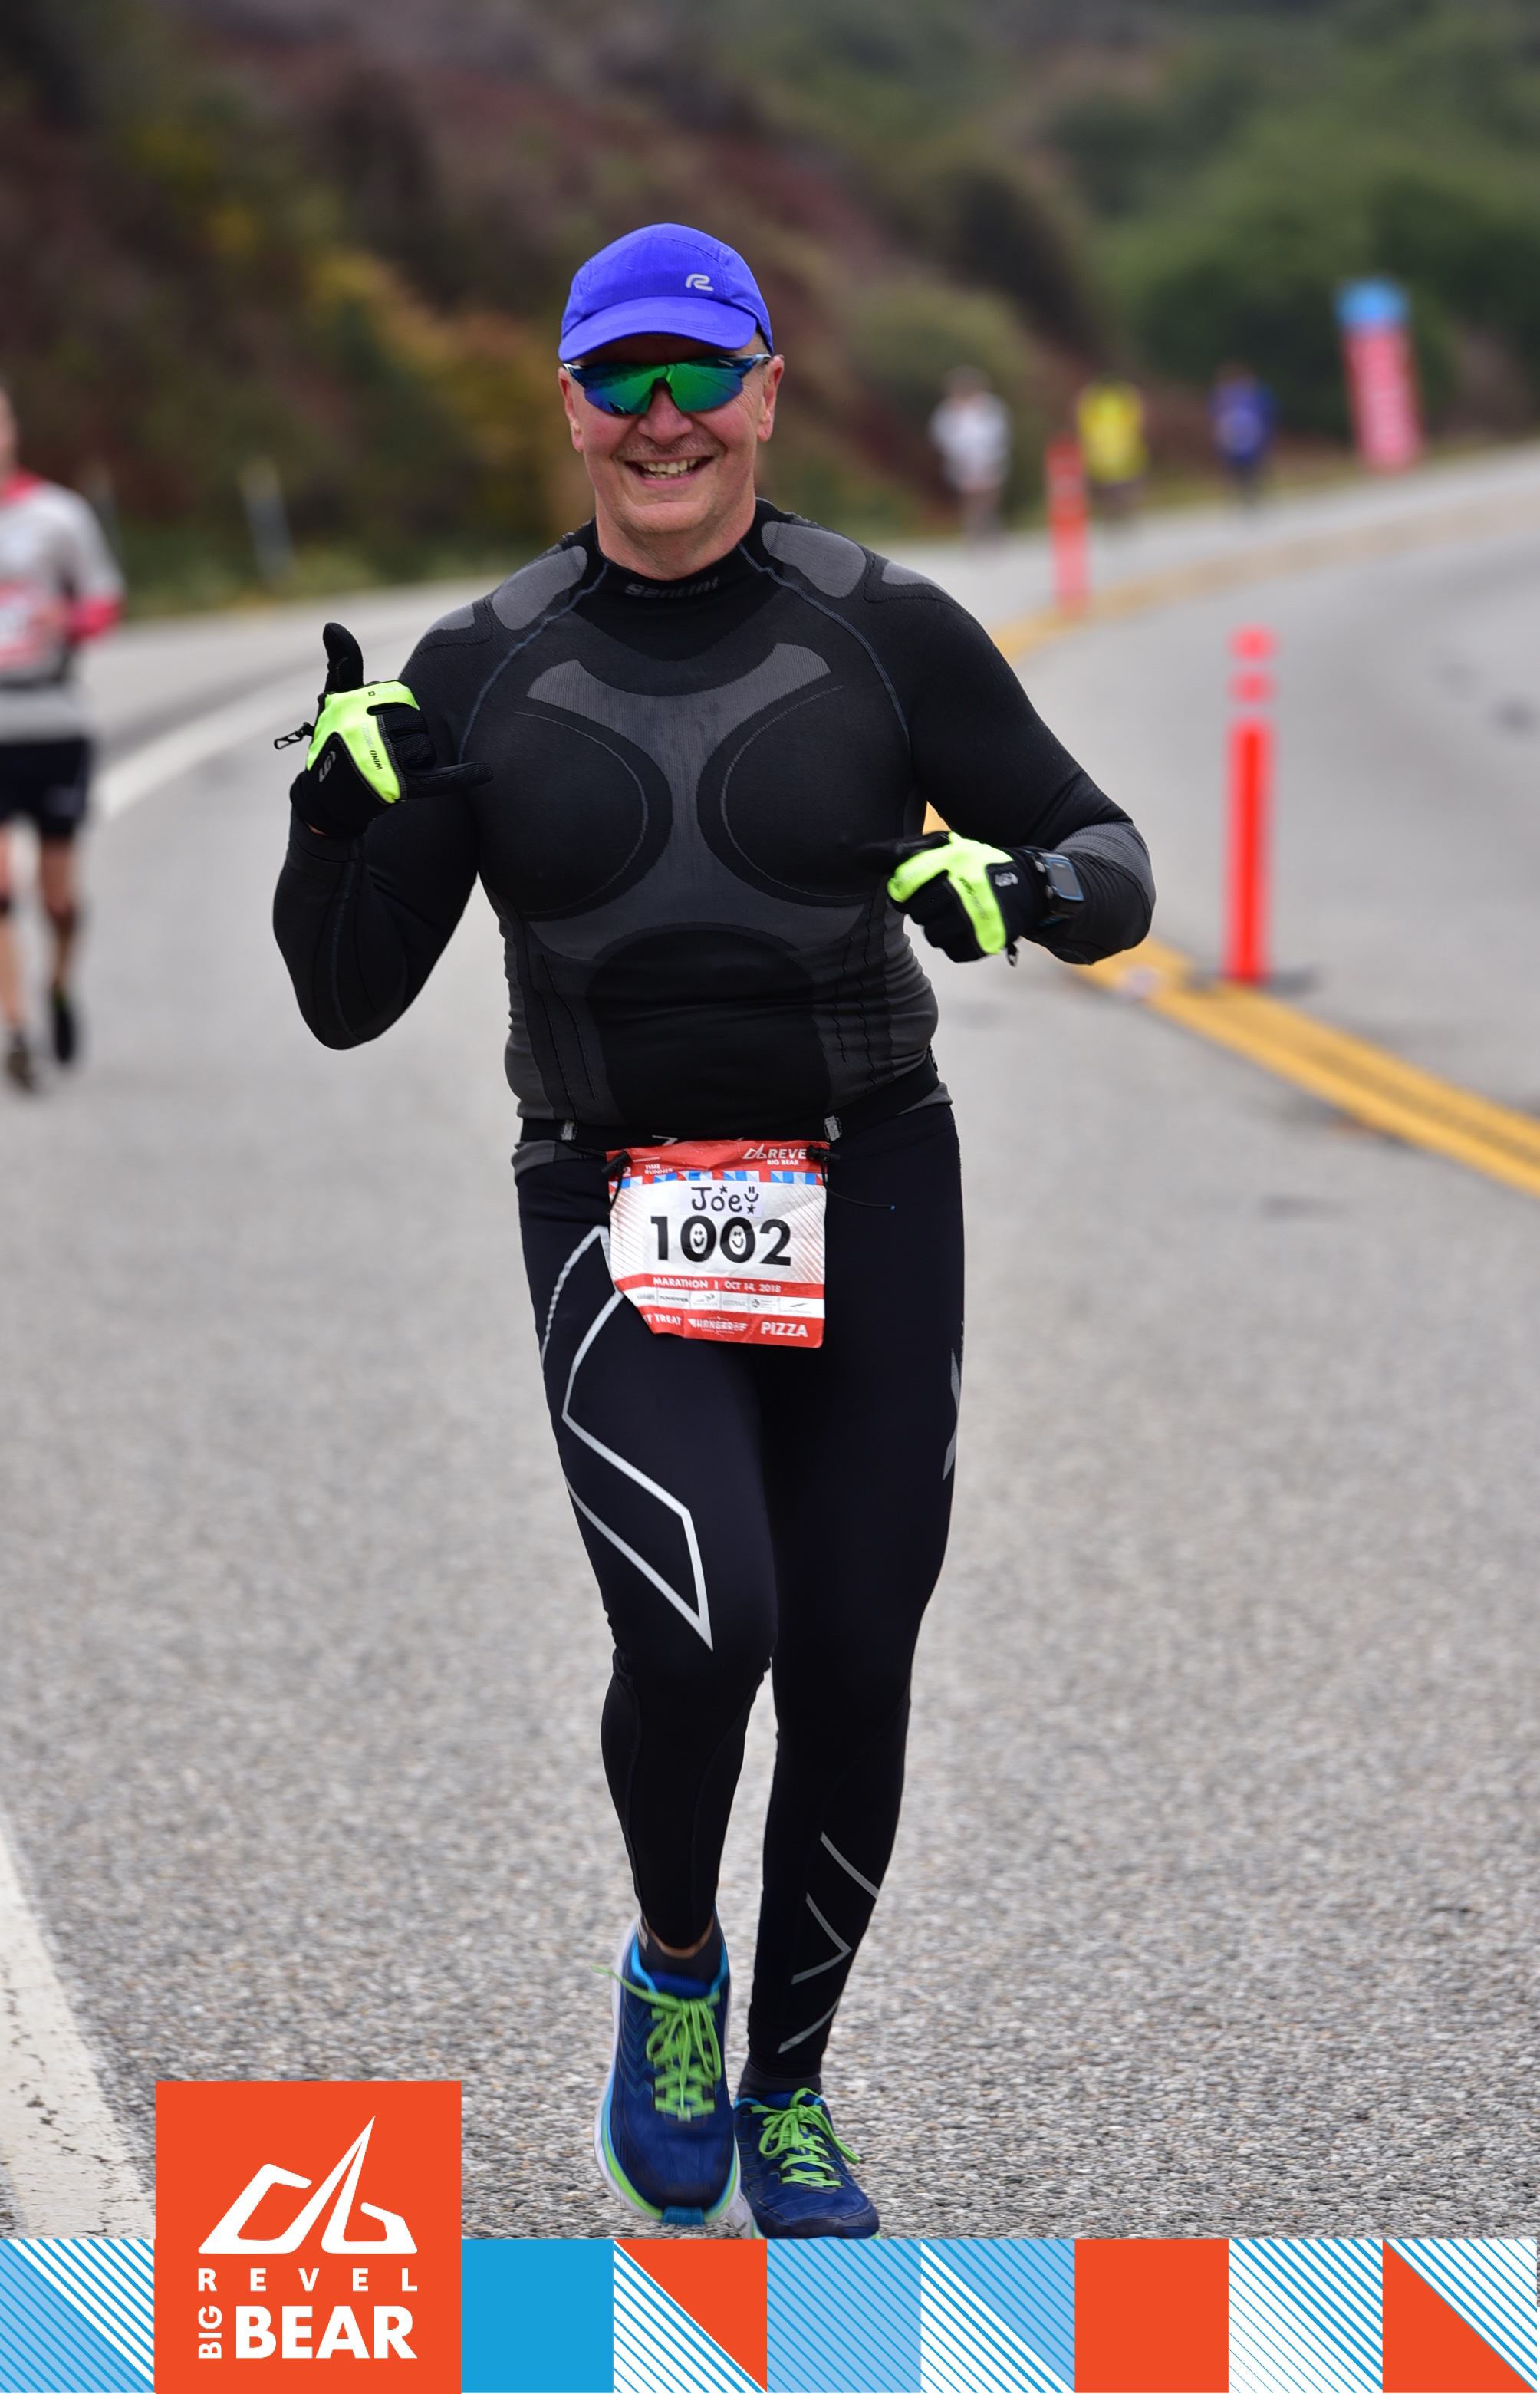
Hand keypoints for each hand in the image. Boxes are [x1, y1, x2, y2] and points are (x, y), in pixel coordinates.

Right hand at [289, 622, 488, 838]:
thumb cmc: (335, 742)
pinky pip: (439, 778)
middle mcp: (368, 729)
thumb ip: (343, 663)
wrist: (327, 799)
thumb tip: (333, 625)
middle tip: (384, 748)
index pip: (401, 697)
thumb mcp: (335, 701)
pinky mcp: (400, 788)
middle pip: (415, 720)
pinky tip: (486, 771)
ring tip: (391, 765)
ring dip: (416, 755)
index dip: (395, 709)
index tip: (377, 722)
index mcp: (356, 704)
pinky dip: (463, 776)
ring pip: (425, 745)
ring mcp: (384, 759)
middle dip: (406, 732)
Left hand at [867, 831, 1051, 961]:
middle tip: (943, 898)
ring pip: (932, 934)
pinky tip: (969, 927)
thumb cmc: (973, 865)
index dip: (902, 890)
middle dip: (923, 907)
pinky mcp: (986, 940)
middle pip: (917, 912)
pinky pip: (952, 951)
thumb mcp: (943, 848)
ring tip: (957, 912)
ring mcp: (977, 917)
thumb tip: (858, 856)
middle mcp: (965, 887)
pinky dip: (956, 943)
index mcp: (953, 859)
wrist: (1028, 885)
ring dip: (938, 926)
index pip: (905, 883)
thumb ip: (900, 852)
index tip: (911, 889)